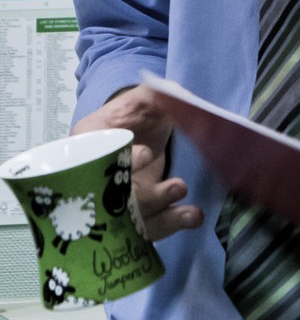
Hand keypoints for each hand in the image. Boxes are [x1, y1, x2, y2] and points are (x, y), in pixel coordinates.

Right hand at [72, 85, 202, 240]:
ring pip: (130, 220)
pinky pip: (147, 226)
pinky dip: (170, 224)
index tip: (146, 155)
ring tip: (191, 212)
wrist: (141, 127)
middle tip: (177, 187)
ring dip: (162, 218)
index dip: (120, 160)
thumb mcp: (141, 97)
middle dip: (146, 197)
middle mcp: (93, 176)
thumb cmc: (135, 111)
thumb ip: (152, 94)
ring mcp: (113, 198)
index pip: (96, 157)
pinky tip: (192, 217)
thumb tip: (170, 92)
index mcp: (87, 142)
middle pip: (112, 199)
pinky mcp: (133, 211)